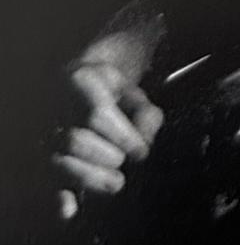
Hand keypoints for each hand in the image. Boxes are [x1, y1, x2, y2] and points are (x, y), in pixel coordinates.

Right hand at [51, 60, 163, 220]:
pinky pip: (45, 182)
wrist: (77, 86)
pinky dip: (58, 198)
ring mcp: (44, 136)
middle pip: (75, 141)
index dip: (122, 136)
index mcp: (79, 82)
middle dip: (107, 156)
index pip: (96, 114)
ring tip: (116, 181)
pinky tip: (71, 209)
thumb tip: (145, 139)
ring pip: (59, 163)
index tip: (141, 151)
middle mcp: (54, 110)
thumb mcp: (132, 92)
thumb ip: (145, 113)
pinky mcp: (42, 160)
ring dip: (91, 178)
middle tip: (124, 161)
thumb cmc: (108, 91)